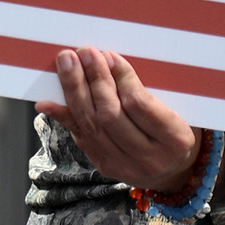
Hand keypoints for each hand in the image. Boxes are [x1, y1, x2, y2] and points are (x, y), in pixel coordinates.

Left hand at [38, 48, 204, 194]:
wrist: (174, 171)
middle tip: (83, 53)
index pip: (140, 105)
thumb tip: (109, 62)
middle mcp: (149, 157)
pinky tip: (46, 101)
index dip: (121, 78)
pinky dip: (62, 116)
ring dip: (75, 91)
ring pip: (92, 125)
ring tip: (67, 64)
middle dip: (94, 80)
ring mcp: (123, 165)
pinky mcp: (104, 166)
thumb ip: (148, 93)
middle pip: (111, 115)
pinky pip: (79, 137)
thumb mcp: (177, 110)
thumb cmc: (176, 130)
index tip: (109, 56)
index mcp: (175, 139)